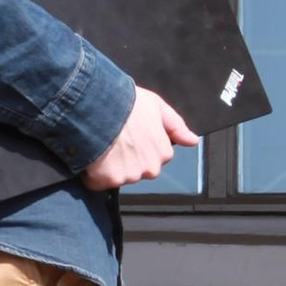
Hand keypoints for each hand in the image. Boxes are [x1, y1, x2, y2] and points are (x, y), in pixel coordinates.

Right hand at [84, 86, 199, 189]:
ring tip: (102, 145)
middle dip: (126, 160)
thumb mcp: (156, 106)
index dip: (139, 146)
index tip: (129, 135)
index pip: (154, 158)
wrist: (97, 105)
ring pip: (118, 177)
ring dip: (109, 166)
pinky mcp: (108, 180)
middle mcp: (150, 168)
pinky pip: (99, 182)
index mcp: (163, 152)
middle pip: (137, 170)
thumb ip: (176, 126)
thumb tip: (193, 141)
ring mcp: (129, 175)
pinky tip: (93, 156)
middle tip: (114, 140)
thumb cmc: (126, 102)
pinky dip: (94, 173)